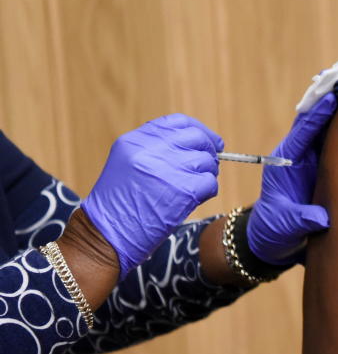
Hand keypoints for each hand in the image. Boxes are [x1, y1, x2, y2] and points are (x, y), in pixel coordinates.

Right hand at [81, 114, 222, 276]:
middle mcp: (151, 150)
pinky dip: (208, 191)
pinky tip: (194, 200)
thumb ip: (156, 149)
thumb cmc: (119, 205)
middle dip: (208, 151)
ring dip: (207, 174)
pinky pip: (210, 183)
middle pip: (196, 138)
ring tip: (194, 188)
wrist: (104, 237)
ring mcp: (168, 169)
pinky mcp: (184, 190)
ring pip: (206, 161)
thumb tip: (199, 141)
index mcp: (135, 141)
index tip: (207, 141)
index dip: (198, 130)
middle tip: (208, 165)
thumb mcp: (127, 165)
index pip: (178, 122)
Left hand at [247, 93, 335, 265]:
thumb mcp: (286, 226)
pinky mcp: (317, 160)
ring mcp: (307, 154)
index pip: (303, 132)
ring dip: (334, 103)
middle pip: (311, 118)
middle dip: (325, 96)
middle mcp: (295, 152)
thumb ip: (301, 219)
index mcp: (284, 160)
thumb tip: (321, 218)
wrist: (271, 236)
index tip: (333, 97)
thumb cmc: (275, 230)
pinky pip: (329, 135)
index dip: (318, 115)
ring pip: (321, 123)